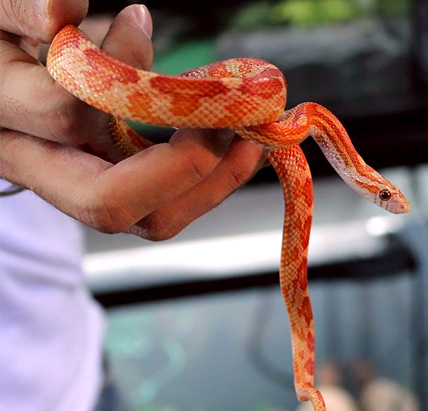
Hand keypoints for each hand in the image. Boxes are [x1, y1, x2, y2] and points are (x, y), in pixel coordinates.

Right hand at [0, 0, 266, 239]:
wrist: (5, 88)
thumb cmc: (5, 47)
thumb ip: (22, 10)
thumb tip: (62, 9)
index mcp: (9, 126)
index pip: (65, 118)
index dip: (118, 75)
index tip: (140, 23)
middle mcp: (46, 176)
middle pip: (113, 205)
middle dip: (187, 164)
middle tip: (233, 120)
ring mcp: (88, 193)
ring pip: (153, 220)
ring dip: (214, 183)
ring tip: (251, 138)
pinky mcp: (118, 192)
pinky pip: (168, 208)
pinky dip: (211, 183)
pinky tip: (237, 148)